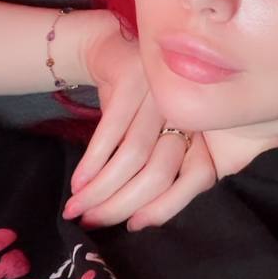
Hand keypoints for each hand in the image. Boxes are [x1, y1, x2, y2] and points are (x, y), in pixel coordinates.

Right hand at [64, 12, 219, 230]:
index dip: (164, 208)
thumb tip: (134, 221)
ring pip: (133, 154)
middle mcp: (188, 111)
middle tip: (90, 222)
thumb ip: (153, 169)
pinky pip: (112, 130)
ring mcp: (162, 93)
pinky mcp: (135, 79)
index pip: (194, 178)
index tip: (132, 229)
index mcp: (201, 130)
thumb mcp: (150, 133)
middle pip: (159, 171)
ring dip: (101, 187)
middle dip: (121, 203)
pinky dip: (93, 160)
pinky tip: (78, 181)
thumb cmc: (132, 104)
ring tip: (76, 207)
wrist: (112, 50)